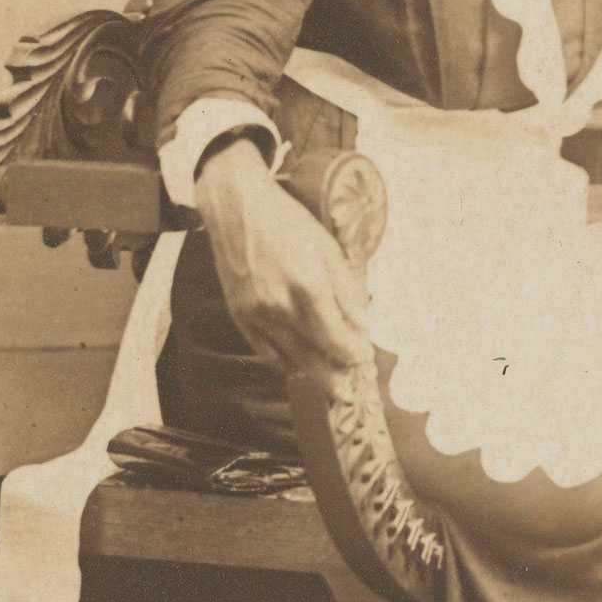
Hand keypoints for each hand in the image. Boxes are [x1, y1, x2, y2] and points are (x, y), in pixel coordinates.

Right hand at [193, 137, 372, 375]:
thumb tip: (363, 325)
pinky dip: (282, 362)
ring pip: (287, 358)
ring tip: (328, 385)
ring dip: (310, 374)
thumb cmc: (287, 222)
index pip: (336, 337)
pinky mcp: (239, 314)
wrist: (237, 209)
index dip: (352, 353)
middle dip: (333, 377)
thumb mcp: (328, 248)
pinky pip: (263, 350)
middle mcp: (280, 306)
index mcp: (308, 286)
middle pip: (312, 356)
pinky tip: (295, 368)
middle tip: (348, 392)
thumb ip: (347, 290)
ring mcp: (256, 313)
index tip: (363, 359)